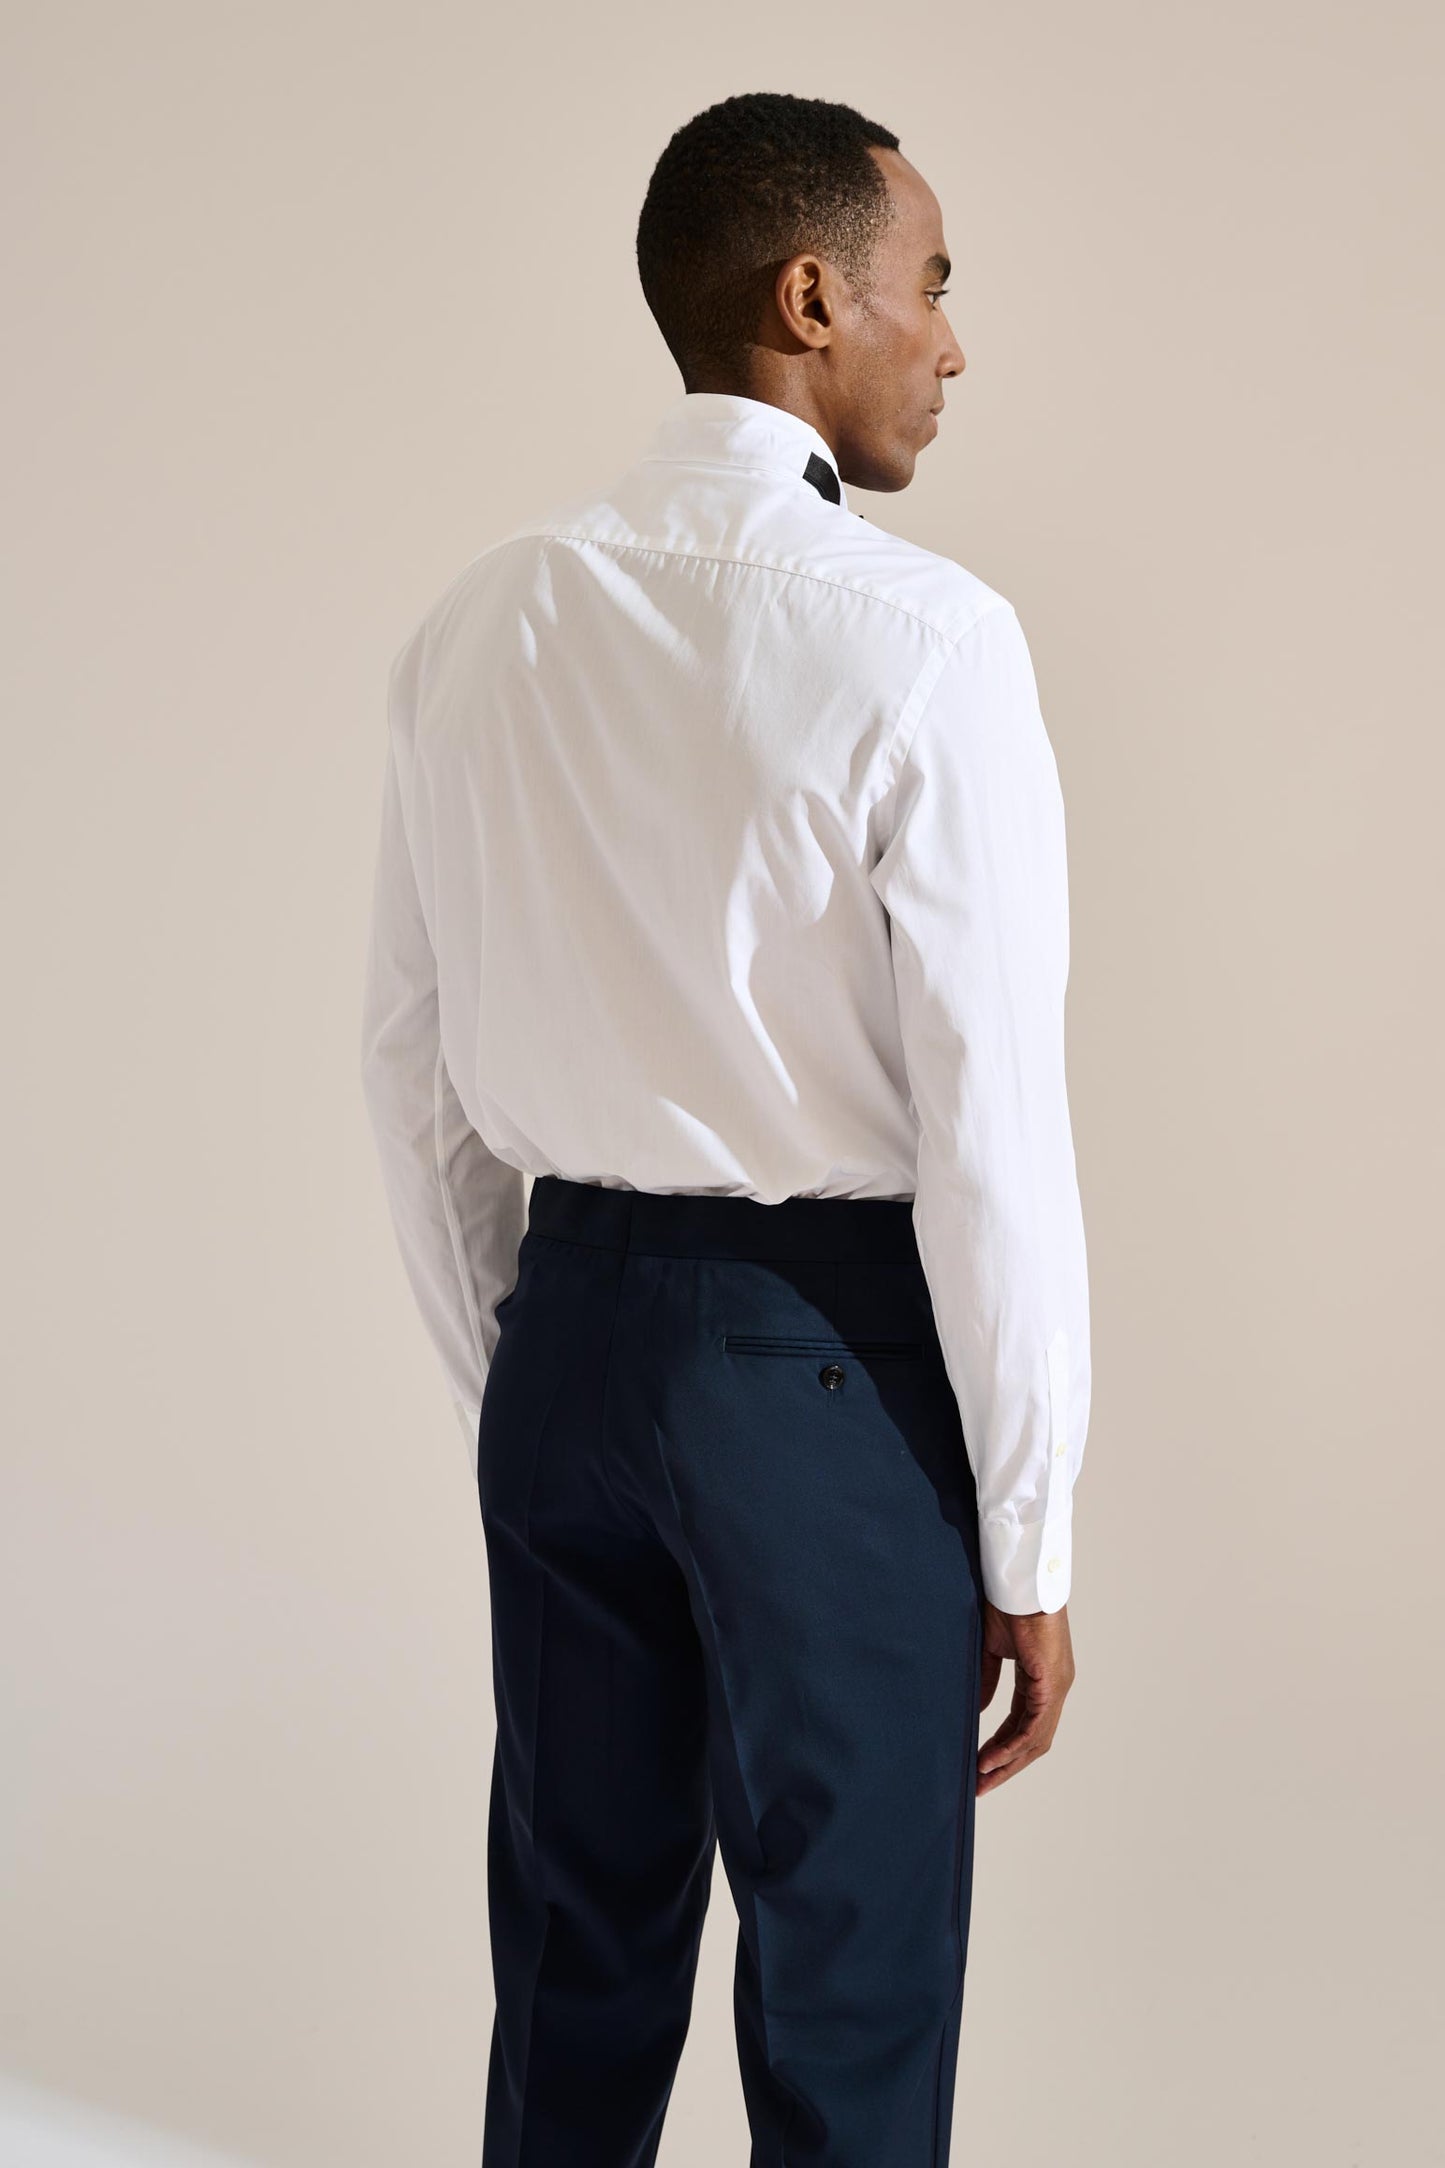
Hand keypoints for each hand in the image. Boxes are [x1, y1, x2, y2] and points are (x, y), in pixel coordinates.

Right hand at [976, 1599, 1075, 1795]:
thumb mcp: (992, 1649)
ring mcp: (1057, 1686)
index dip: (1002, 1748)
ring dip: (1008, 1763)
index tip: (979, 1765)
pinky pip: (1034, 1727)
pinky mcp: (1052, 1683)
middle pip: (1033, 1741)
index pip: (1024, 1725)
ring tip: (982, 1779)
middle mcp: (1055, 1687)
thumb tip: (981, 1710)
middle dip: (1006, 1766)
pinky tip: (992, 1759)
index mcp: (1043, 1678)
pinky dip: (1012, 1746)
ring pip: (1036, 1740)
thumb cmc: (1006, 1603)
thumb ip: (988, 1680)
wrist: (1019, 1580)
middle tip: (980, 1786)